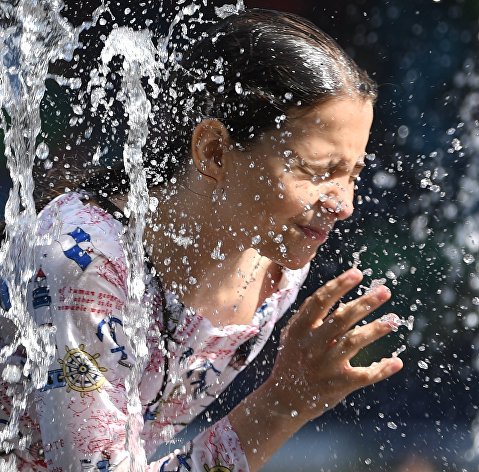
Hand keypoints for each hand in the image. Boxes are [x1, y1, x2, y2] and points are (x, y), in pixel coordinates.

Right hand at [267, 268, 402, 421]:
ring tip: (393, 321)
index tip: (357, 273)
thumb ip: (310, 315)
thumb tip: (338, 294)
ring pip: (353, 343)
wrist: (284, 399)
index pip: (320, 301)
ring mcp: (325, 365)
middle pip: (341, 319)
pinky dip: (381, 369)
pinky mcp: (337, 385)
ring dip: (375, 330)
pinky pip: (364, 375)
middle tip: (385, 291)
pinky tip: (396, 362)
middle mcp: (312, 345)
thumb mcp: (293, 335)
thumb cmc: (292, 360)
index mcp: (300, 328)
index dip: (339, 285)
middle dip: (364, 303)